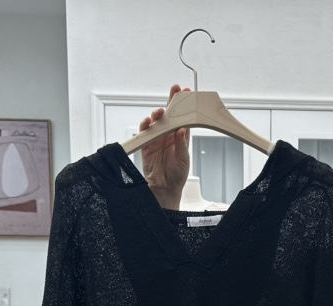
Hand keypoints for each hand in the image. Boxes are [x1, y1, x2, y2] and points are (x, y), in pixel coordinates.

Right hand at [139, 84, 190, 208]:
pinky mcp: (146, 145)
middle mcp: (168, 135)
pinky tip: (148, 121)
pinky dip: (146, 125)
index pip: (183, 117)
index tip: (188, 92)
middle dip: (172, 101)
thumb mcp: (183, 159)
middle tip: (175, 90)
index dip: (185, 105)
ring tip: (161, 112)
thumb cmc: (177, 174)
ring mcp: (157, 138)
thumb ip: (181, 144)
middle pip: (170, 114)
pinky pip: (145, 132)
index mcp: (180, 137)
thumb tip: (182, 129)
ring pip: (156, 121)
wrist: (165, 188)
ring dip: (158, 114)